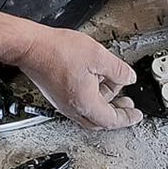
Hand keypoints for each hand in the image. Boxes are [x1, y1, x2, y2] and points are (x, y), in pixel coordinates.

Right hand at [15, 26, 143, 130]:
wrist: (31, 47)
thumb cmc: (57, 51)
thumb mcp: (98, 56)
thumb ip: (118, 70)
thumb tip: (128, 78)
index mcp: (85, 103)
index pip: (112, 120)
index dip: (127, 118)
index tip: (136, 115)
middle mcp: (73, 108)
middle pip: (99, 121)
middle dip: (116, 113)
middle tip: (127, 103)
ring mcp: (63, 103)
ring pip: (89, 111)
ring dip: (103, 102)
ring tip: (111, 83)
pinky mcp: (57, 95)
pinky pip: (79, 103)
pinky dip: (91, 97)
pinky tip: (94, 79)